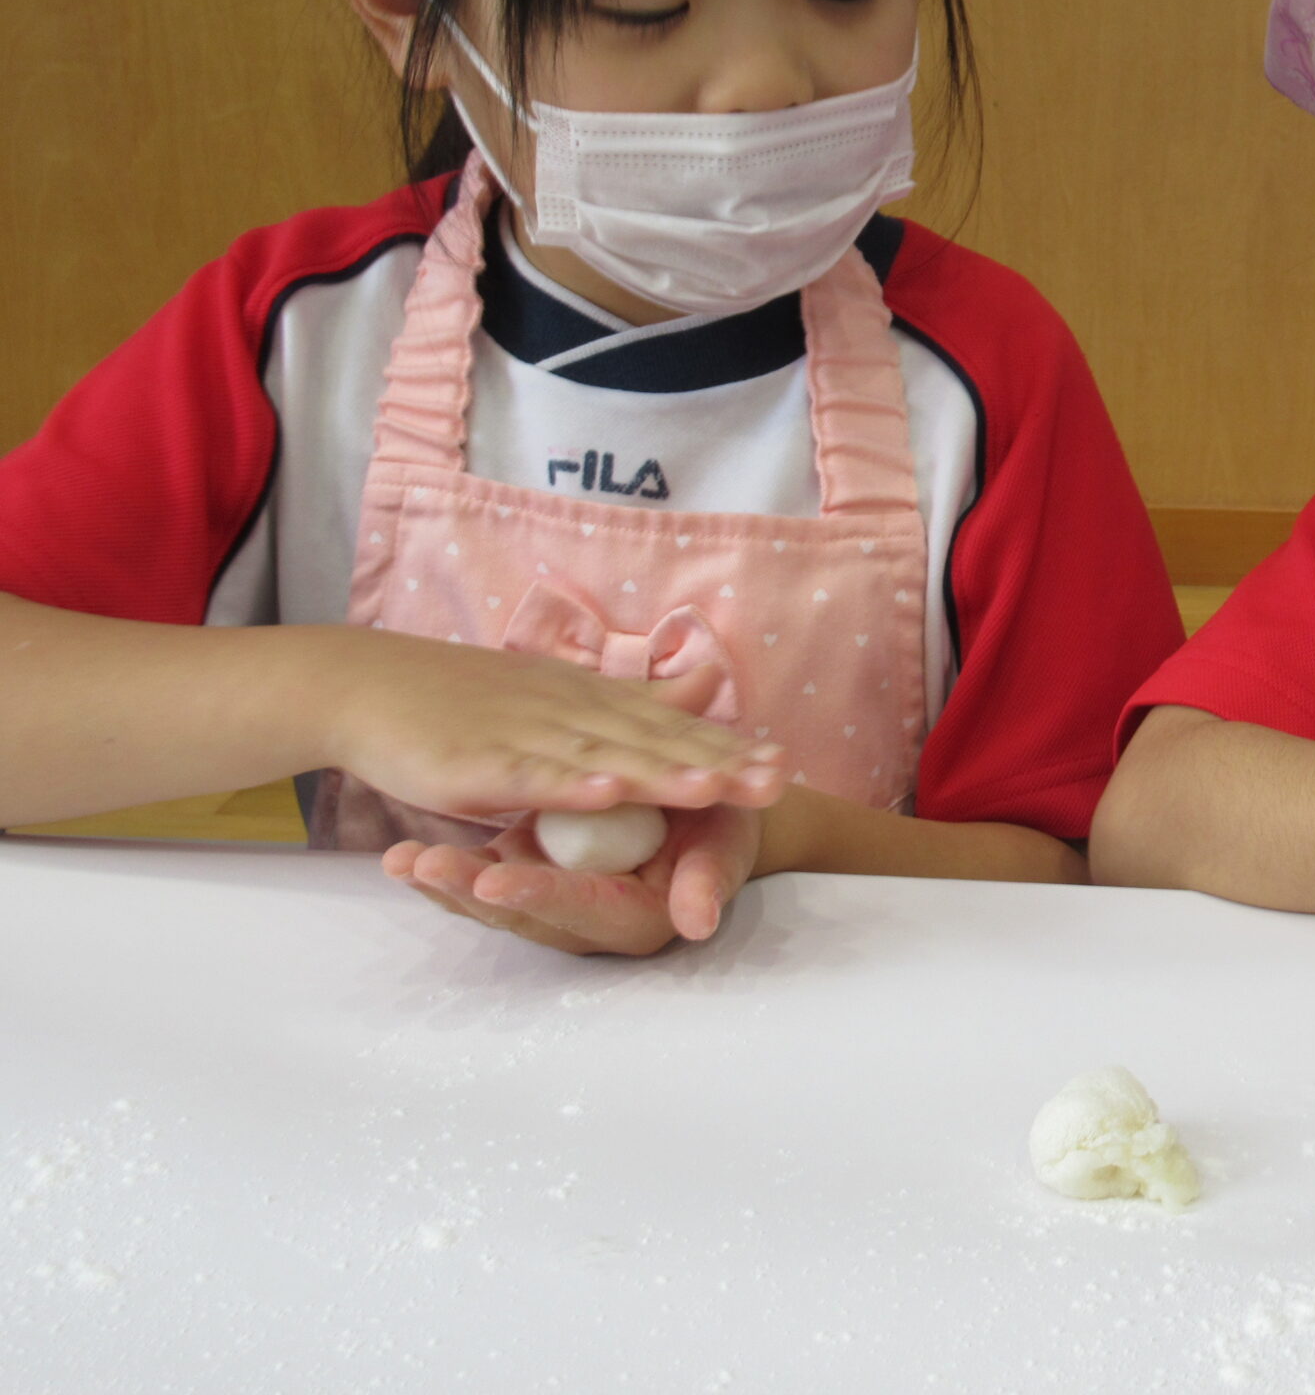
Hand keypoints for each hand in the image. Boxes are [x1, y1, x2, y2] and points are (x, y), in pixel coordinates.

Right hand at [296, 628, 786, 820]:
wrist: (369, 685)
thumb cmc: (464, 701)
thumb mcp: (559, 696)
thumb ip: (626, 703)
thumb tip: (703, 683)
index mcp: (589, 703)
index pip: (671, 728)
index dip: (727, 747)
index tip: (784, 764)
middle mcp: (569, 713)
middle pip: (654, 743)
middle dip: (717, 764)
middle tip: (778, 782)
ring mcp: (526, 736)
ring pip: (605, 758)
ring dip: (661, 773)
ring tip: (715, 789)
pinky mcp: (480, 764)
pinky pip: (533, 776)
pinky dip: (570, 784)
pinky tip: (609, 792)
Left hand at [383, 802, 762, 955]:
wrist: (714, 807)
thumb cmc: (726, 823)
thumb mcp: (729, 840)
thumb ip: (710, 878)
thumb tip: (697, 921)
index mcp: (635, 916)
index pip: (580, 907)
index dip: (538, 893)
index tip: (494, 882)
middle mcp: (589, 919)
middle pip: (523, 913)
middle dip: (469, 890)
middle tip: (421, 864)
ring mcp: (557, 896)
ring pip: (496, 901)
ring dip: (447, 882)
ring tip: (400, 860)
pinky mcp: (538, 871)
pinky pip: (489, 877)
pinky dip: (451, 868)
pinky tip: (402, 856)